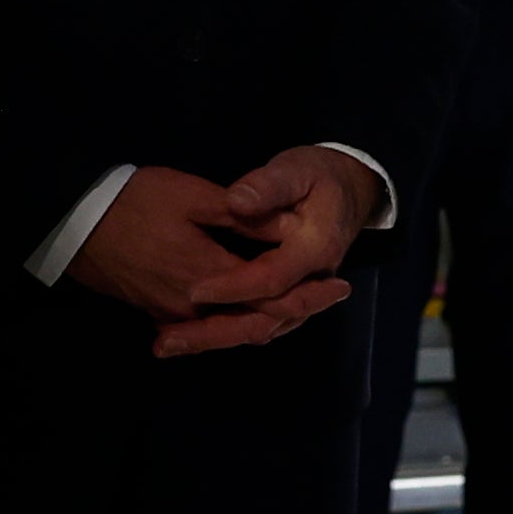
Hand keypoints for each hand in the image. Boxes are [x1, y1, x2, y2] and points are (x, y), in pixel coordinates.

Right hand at [68, 158, 359, 356]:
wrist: (74, 223)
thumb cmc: (134, 201)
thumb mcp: (192, 196)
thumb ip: (244, 215)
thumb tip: (292, 228)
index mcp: (207, 276)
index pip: (270, 300)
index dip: (308, 295)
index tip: (339, 284)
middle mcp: (192, 307)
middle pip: (255, 325)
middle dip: (298, 311)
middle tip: (332, 295)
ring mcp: (172, 313)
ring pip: (230, 330)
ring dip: (269, 319)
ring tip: (303, 303)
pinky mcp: (157, 310)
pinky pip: (207, 327)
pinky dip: (236, 322)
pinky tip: (251, 310)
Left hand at [165, 145, 382, 358]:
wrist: (347, 189)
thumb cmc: (318, 175)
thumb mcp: (296, 169)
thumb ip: (268, 185)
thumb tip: (236, 202)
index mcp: (314, 251)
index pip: (270, 279)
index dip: (233, 287)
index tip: (193, 290)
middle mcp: (309, 284)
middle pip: (262, 321)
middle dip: (213, 333)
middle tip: (165, 342)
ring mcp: (300, 296)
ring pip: (256, 329)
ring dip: (212, 339)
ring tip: (165, 344)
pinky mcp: (286, 300)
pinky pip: (255, 324)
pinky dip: (222, 331)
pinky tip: (185, 333)